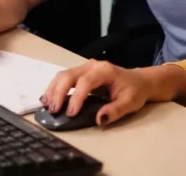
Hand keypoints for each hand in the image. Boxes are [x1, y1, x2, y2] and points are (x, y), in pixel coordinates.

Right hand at [40, 61, 155, 126]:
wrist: (138, 80)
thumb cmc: (134, 90)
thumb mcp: (130, 103)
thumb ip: (115, 111)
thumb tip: (99, 119)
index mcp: (105, 71)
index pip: (86, 81)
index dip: (76, 97)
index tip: (71, 113)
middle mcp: (92, 66)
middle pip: (69, 75)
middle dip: (59, 92)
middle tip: (54, 110)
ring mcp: (84, 67)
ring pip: (63, 75)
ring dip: (53, 90)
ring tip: (47, 105)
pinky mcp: (80, 72)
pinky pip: (64, 77)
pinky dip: (54, 87)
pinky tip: (48, 98)